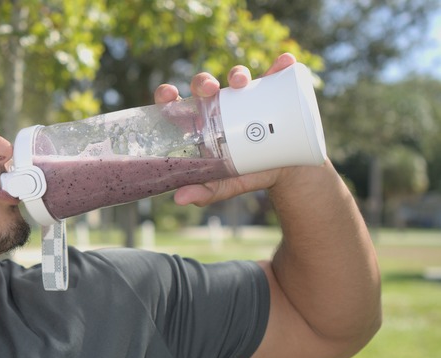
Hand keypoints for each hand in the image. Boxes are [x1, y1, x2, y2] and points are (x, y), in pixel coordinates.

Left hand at [153, 53, 297, 205]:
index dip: (167, 95)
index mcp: (199, 122)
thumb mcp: (224, 185)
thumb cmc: (246, 174)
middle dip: (203, 82)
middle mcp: (220, 104)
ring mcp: (247, 96)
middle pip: (204, 85)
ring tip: (242, 82)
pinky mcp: (274, 91)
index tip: (168, 94)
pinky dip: (280, 66)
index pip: (176, 103)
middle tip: (210, 90)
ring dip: (237, 73)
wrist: (285, 171)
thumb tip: (179, 199)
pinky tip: (284, 63)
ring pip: (237, 76)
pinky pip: (276, 73)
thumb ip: (203, 192)